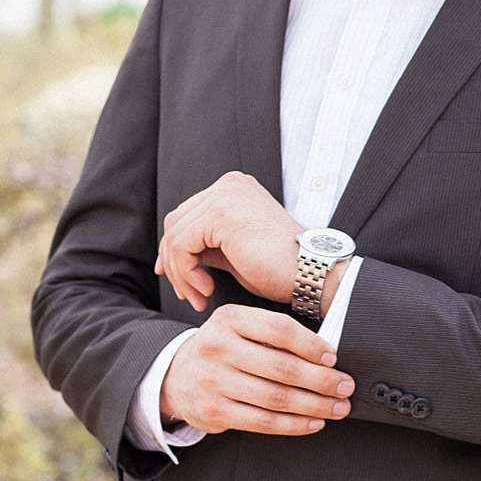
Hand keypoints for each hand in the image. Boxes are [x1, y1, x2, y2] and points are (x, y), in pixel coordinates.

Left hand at [156, 172, 302, 311]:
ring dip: (181, 273)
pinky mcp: (220, 213)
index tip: (180, 281)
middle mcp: (228, 184)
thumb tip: (169, 256)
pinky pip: (181, 246)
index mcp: (233, 188)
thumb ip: (205, 245)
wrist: (311, 272)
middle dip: (175, 264)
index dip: (173, 251)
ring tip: (200, 296)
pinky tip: (206, 289)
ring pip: (174, 236)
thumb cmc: (279, 269)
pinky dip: (186, 272)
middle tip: (188, 294)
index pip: (186, 216)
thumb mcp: (234, 252)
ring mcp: (224, 195)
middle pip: (175, 223)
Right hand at [161, 304, 354, 434]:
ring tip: (337, 407)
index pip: (279, 329)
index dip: (312, 345)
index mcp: (229, 319)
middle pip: (282, 367)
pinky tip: (313, 422)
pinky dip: (294, 424)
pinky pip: (263, 422)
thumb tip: (326, 355)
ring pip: (276, 398)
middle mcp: (218, 347)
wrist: (177, 376)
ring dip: (315, 405)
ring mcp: (213, 381)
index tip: (333, 358)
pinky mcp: (214, 411)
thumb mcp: (238, 327)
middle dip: (322, 380)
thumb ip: (273, 334)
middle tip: (345, 386)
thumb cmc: (222, 350)